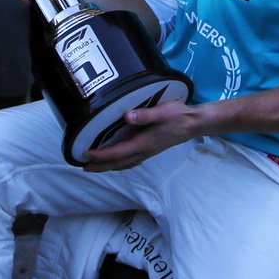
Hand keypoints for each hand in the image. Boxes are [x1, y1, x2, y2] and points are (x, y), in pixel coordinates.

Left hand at [80, 100, 199, 171]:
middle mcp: (144, 151)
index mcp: (144, 143)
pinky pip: (131, 160)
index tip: (86, 154)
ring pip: (124, 164)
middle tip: (84, 167)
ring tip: (95, 166)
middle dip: (100, 166)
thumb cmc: (179, 116)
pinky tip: (117, 160)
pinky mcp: (151, 149)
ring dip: (109, 166)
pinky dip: (120, 163)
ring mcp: (148, 152)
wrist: (194, 124)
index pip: (117, 152)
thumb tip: (127, 116)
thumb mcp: (163, 112)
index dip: (101, 155)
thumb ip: (145, 115)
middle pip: (118, 163)